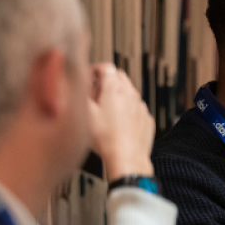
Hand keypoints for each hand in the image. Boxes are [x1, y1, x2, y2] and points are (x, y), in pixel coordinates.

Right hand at [87, 63, 154, 178]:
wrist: (127, 158)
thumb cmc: (106, 138)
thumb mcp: (85, 113)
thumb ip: (81, 93)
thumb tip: (78, 84)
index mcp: (115, 88)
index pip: (106, 67)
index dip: (95, 69)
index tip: (88, 77)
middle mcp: (131, 93)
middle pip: (119, 77)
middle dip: (106, 81)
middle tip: (94, 93)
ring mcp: (141, 106)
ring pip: (129, 92)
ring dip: (117, 95)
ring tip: (105, 111)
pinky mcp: (147, 119)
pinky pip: (136, 108)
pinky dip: (127, 110)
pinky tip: (118, 124)